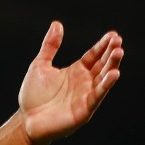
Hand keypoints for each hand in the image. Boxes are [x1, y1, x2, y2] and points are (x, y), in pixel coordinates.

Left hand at [19, 21, 122, 144]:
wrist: (26, 120)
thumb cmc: (32, 96)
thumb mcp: (40, 66)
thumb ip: (50, 46)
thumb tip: (57, 24)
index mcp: (76, 71)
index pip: (94, 55)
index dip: (103, 46)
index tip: (112, 34)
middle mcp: (84, 82)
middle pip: (102, 64)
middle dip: (111, 53)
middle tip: (117, 41)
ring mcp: (86, 95)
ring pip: (103, 78)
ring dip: (112, 65)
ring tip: (119, 52)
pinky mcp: (85, 109)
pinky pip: (97, 96)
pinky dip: (105, 85)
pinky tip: (113, 73)